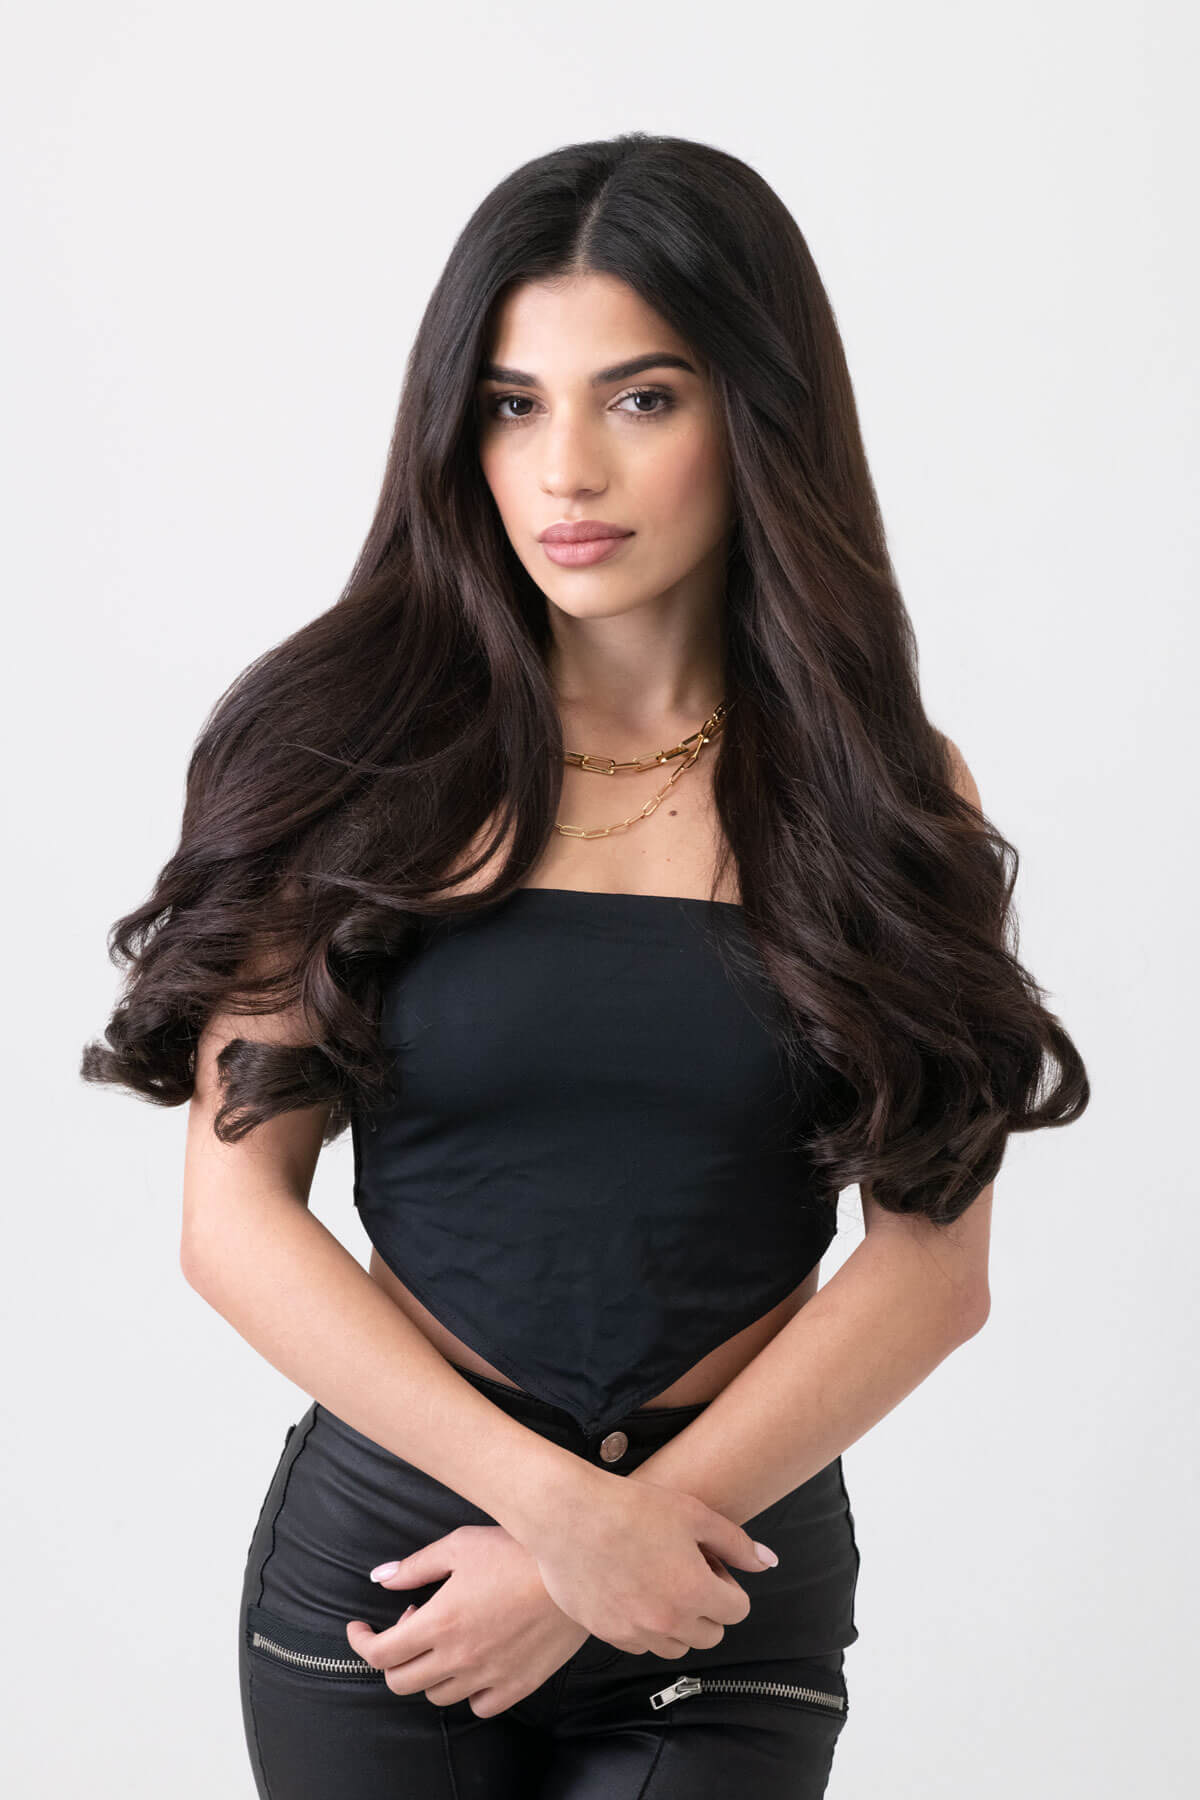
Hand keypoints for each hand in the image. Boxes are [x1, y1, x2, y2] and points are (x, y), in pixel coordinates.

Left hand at [344, 1524, 588, 1716]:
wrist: (577, 1567)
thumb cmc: (518, 1549)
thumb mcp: (460, 1544)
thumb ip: (415, 1567)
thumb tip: (380, 1578)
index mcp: (440, 1622)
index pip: (381, 1654)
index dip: (362, 1643)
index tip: (361, 1628)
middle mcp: (459, 1657)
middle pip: (401, 1683)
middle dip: (391, 1658)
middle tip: (407, 1628)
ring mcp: (488, 1675)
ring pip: (436, 1697)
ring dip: (428, 1671)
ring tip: (444, 1639)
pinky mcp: (517, 1686)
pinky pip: (478, 1706)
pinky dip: (467, 1691)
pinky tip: (473, 1662)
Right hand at [528, 1463, 776, 1657]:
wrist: (566, 1514)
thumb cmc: (630, 1506)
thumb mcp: (692, 1513)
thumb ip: (736, 1543)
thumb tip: (768, 1562)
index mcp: (694, 1591)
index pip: (737, 1612)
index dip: (728, 1585)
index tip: (711, 1564)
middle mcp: (667, 1621)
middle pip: (711, 1635)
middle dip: (708, 1607)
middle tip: (686, 1570)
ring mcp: (635, 1631)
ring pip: (676, 1646)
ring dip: (679, 1623)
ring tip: (660, 1581)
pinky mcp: (606, 1633)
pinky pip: (640, 1644)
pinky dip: (645, 1627)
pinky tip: (634, 1590)